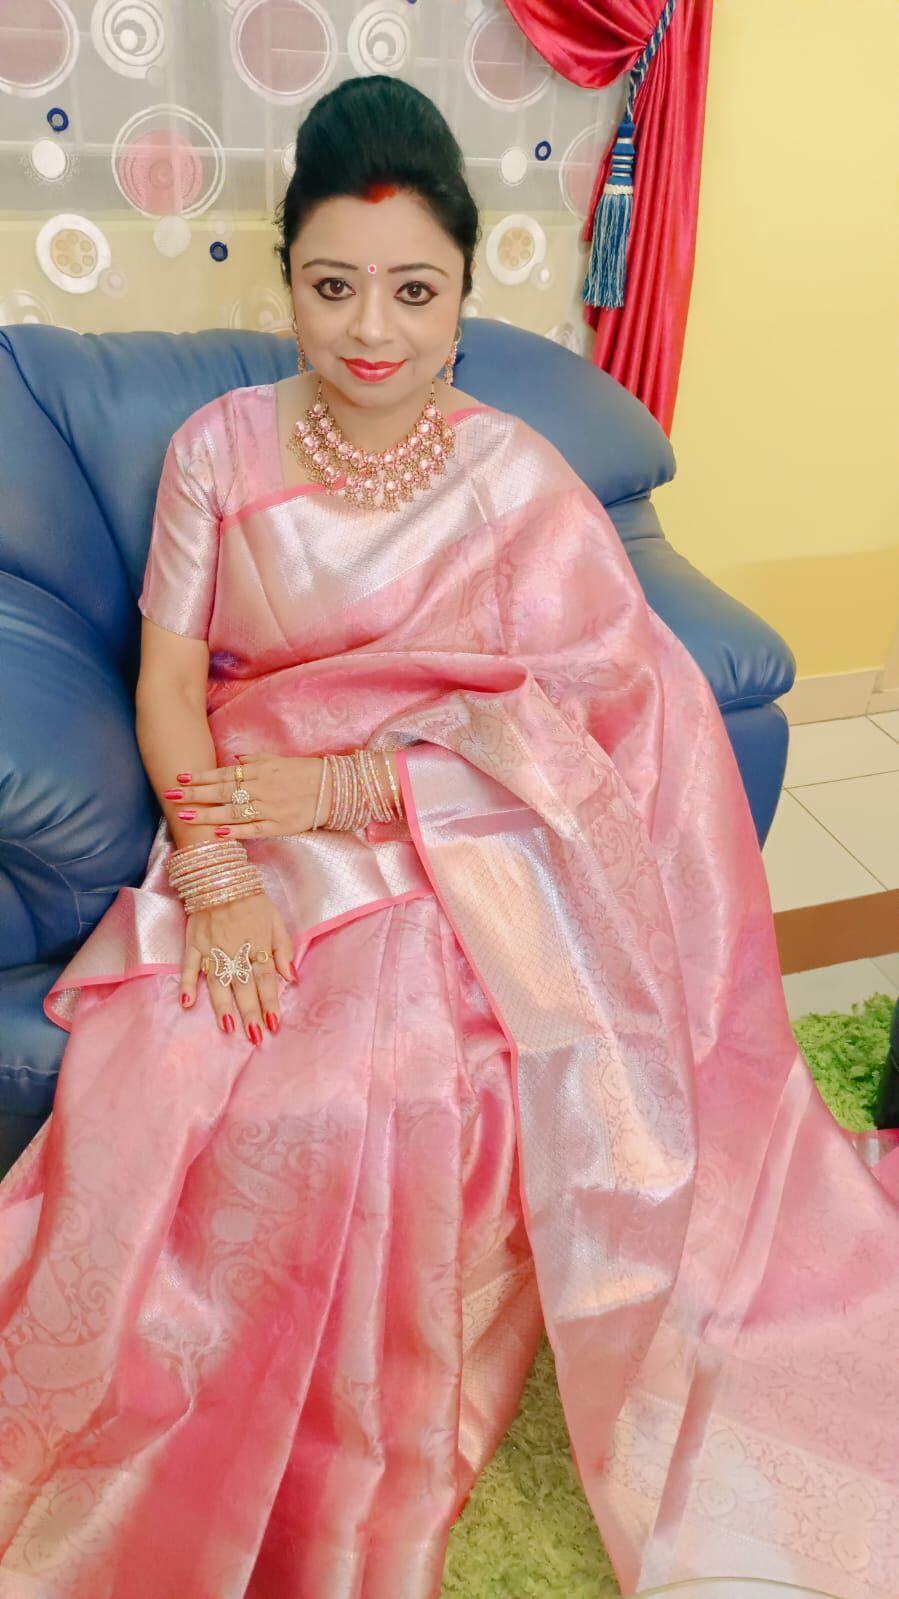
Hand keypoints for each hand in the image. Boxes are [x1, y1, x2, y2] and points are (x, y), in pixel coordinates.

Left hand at [167, 751, 329, 840]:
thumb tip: (234, 761)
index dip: (201, 777)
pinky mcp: (280, 825)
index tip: (180, 778)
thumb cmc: (305, 773)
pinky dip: (236, 832)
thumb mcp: (279, 759)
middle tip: (171, 796)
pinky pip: (254, 829)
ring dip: (207, 815)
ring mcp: (270, 808)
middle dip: (195, 795)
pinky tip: (217, 834)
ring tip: (184, 816)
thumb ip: (255, 760)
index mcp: (261, 771)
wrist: (335, 789)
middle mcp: (262, 788)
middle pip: (223, 792)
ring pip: (233, 812)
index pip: (224, 774)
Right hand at [179, 891, 294, 1040]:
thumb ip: (283, 949)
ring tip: (229, 1027)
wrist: (220, 876)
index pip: (266, 980)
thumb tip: (291, 977)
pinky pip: (189, 966)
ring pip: (219, 981)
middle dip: (251, 1012)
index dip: (271, 1003)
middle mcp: (236, 950)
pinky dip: (187, 984)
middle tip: (255, 1036)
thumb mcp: (276, 920)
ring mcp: (213, 948)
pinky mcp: (193, 943)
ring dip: (224, 1006)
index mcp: (258, 945)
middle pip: (245, 986)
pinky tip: (187, 1003)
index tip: (274, 1024)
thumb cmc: (252, 900)